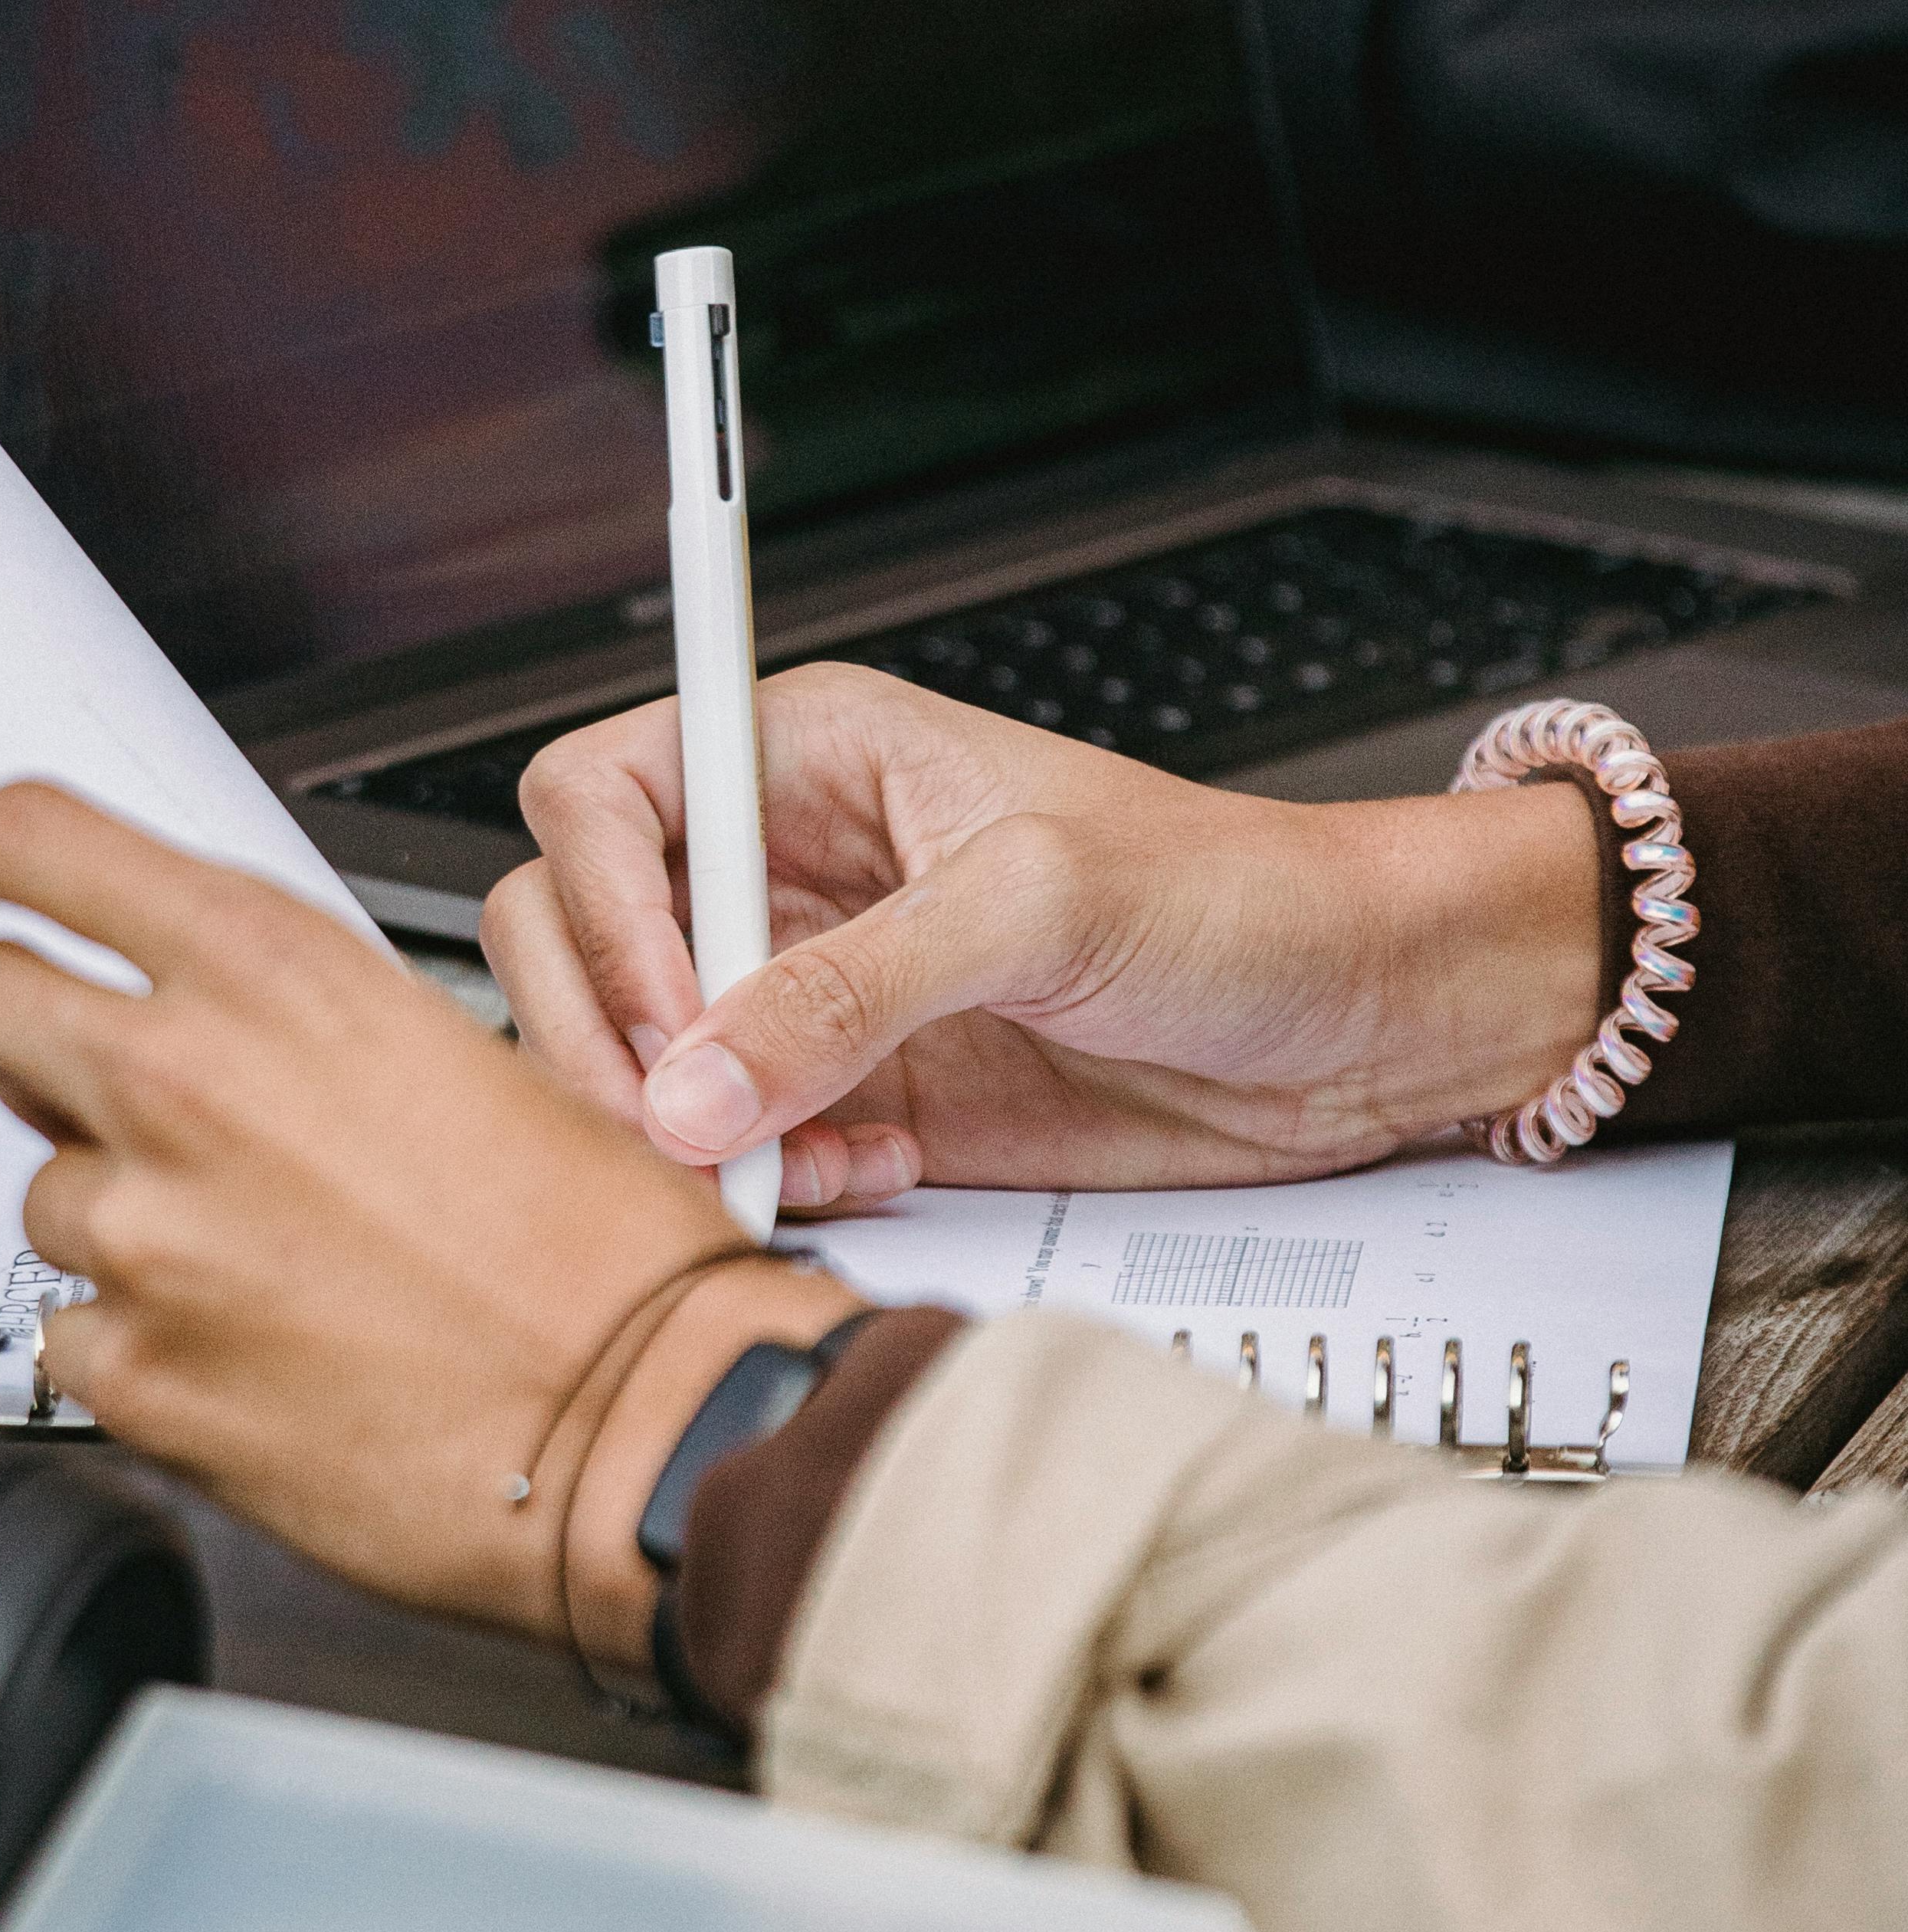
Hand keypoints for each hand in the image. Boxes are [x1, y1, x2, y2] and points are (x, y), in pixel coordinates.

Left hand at [0, 785, 845, 1662]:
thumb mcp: (463, 1047)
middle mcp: (185, 1081)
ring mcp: (147, 1232)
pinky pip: (73, 1333)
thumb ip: (296, 1016)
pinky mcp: (137, 1371)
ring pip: (43, 1188)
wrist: (638, 1418)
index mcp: (272, 972)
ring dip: (121, 1213)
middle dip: (9, 1029)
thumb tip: (210, 1020)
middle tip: (74, 1070)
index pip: (29, 840)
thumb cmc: (596, 1249)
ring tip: (259, 1256)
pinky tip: (252, 1349)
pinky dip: (142, 1343)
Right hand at [482, 666, 1605, 1199]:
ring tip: (785, 1156)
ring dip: (686, 1124)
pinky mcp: (857, 1092)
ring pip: (642, 1054)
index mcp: (808, 754)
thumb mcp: (1036, 907)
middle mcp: (790, 864)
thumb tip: (697, 1081)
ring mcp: (814, 987)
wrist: (1355, 1021)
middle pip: (575, 932)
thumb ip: (852, 990)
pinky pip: (738, 1144)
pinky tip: (865, 1171)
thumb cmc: (1233, 896)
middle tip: (689, 1117)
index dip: (603, 907)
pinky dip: (773, 1177)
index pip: (597, 796)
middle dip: (614, 1036)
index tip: (670, 1011)